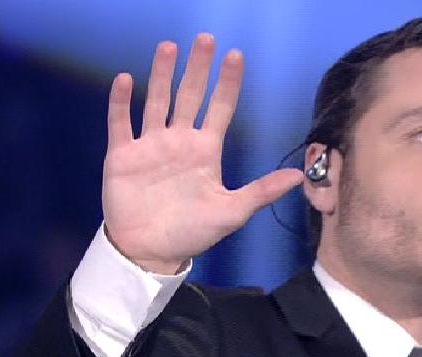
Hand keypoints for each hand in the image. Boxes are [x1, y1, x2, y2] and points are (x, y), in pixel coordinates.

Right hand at [102, 33, 303, 273]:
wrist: (149, 252)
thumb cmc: (191, 233)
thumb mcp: (232, 212)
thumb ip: (262, 191)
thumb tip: (300, 176)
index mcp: (205, 150)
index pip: (220, 108)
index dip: (228, 83)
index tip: (236, 56)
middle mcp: (179, 141)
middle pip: (190, 95)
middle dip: (198, 68)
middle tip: (207, 39)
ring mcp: (150, 145)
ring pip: (156, 100)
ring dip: (161, 74)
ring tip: (168, 47)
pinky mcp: (122, 155)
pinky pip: (120, 122)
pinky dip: (121, 102)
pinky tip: (125, 79)